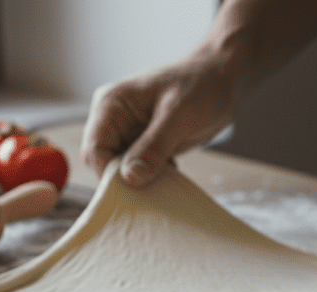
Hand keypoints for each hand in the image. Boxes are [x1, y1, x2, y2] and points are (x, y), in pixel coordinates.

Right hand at [80, 52, 239, 187]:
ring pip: (121, 171)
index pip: (94, 149)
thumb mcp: (179, 115)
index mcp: (111, 105)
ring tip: (165, 176)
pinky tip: (171, 172)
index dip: (110, 172)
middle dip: (125, 179)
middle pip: (104, 164)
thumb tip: (130, 176)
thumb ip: (154, 146)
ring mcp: (129, 134)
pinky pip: (139, 171)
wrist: (221, 80)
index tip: (135, 185)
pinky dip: (152, 178)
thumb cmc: (201, 85)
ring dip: (141, 181)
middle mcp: (114, 120)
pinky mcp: (144, 146)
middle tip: (153, 185)